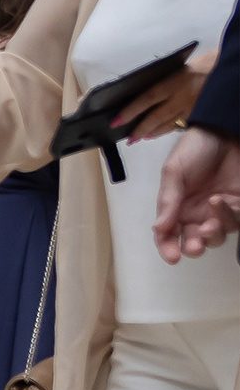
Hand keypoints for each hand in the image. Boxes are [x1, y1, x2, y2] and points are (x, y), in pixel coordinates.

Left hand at [117, 48, 215, 141]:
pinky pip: (180, 125)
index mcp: (174, 81)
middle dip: (139, 128)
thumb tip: (140, 92)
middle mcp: (182, 96)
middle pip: (156, 116)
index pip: (146, 98)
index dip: (130, 111)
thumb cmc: (205, 64)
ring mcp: (192, 107)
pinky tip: (156, 134)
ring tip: (138, 138)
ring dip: (151, 132)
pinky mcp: (200, 115)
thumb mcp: (180, 67)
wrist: (231, 69)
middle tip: (127, 138)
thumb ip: (163, 80)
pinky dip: (166, 130)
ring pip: (168, 124)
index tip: (116, 121)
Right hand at [153, 126, 239, 261]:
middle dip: (193, 247)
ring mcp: (219, 212)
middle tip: (194, 246)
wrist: (224, 132)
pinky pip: (234, 222)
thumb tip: (158, 229)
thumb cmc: (195, 149)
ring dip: (211, 235)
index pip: (168, 234)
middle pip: (193, 241)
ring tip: (209, 224)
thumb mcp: (173, 171)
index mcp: (176, 206)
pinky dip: (225, 217)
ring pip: (215, 237)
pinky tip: (218, 202)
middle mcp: (196, 213)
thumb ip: (168, 200)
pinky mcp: (239, 206)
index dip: (167, 247)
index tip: (172, 257)